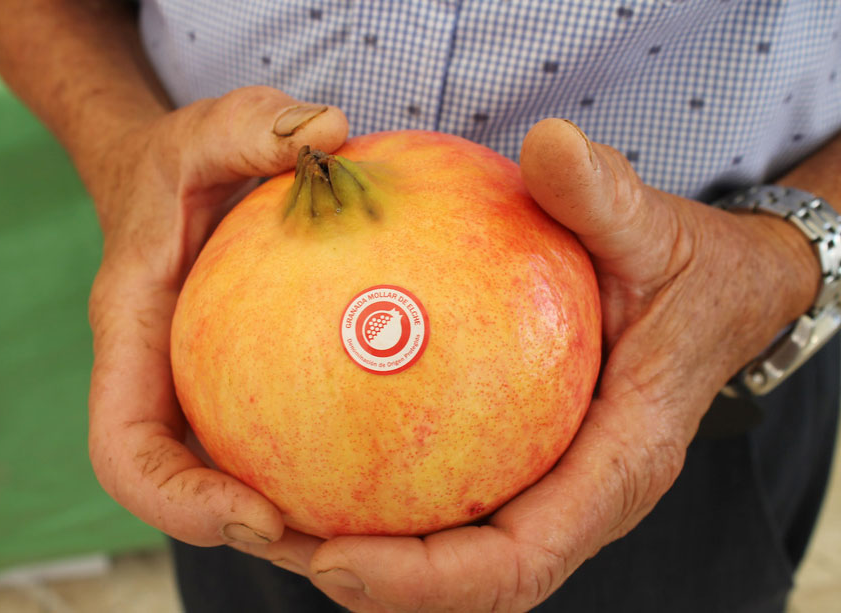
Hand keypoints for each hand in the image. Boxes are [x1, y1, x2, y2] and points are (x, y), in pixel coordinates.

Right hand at [86, 86, 347, 546]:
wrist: (165, 177)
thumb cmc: (178, 161)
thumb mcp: (206, 130)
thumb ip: (251, 126)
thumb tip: (330, 132)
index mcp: (133, 341)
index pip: (129, 453)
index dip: (181, 504)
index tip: (262, 518)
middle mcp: (164, 383)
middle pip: (188, 493)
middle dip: (254, 534)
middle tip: (348, 548)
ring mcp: (203, 391)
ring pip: (241, 475)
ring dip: (305, 514)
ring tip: (391, 521)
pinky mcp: (244, 383)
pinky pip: (285, 431)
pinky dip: (334, 451)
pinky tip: (410, 441)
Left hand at [259, 118, 819, 610]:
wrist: (720, 294)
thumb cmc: (692, 273)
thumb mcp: (659, 232)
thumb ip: (608, 197)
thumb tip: (548, 144)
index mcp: (616, 465)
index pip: (519, 560)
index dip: (427, 581)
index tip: (336, 563)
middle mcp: (577, 496)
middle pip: (466, 576)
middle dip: (373, 580)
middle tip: (277, 535)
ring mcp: (550, 484)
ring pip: (452, 546)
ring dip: (364, 544)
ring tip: (275, 509)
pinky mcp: (524, 457)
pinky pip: (450, 490)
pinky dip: (385, 487)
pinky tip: (317, 438)